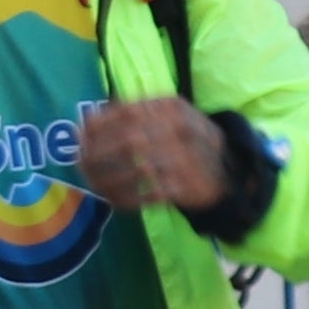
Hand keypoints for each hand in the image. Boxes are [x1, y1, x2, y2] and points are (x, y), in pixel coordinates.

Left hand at [73, 96, 230, 213]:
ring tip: (94, 185)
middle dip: (99, 155)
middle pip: (129, 142)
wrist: (229, 166)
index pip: (128, 113)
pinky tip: (115, 201)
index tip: (80, 136)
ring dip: (110, 180)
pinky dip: (129, 199)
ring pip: (137, 170)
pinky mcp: (188, 186)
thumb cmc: (187, 137)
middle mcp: (179, 130)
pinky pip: (151, 195)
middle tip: (81, 165)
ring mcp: (185, 159)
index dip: (99, 125)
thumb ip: (135, 112)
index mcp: (171, 107)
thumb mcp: (169, 113)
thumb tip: (89, 120)